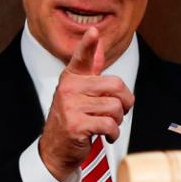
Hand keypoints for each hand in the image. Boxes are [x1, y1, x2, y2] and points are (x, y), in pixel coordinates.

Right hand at [38, 27, 134, 181]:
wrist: (56, 150)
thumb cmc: (73, 119)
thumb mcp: (79, 92)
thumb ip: (90, 70)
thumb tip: (99, 45)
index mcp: (71, 78)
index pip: (81, 57)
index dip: (88, 44)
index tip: (93, 31)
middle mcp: (68, 89)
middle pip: (116, 85)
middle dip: (125, 102)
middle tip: (118, 112)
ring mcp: (70, 107)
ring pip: (115, 107)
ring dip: (117, 121)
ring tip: (107, 125)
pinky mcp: (75, 125)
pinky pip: (109, 124)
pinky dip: (113, 133)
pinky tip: (106, 136)